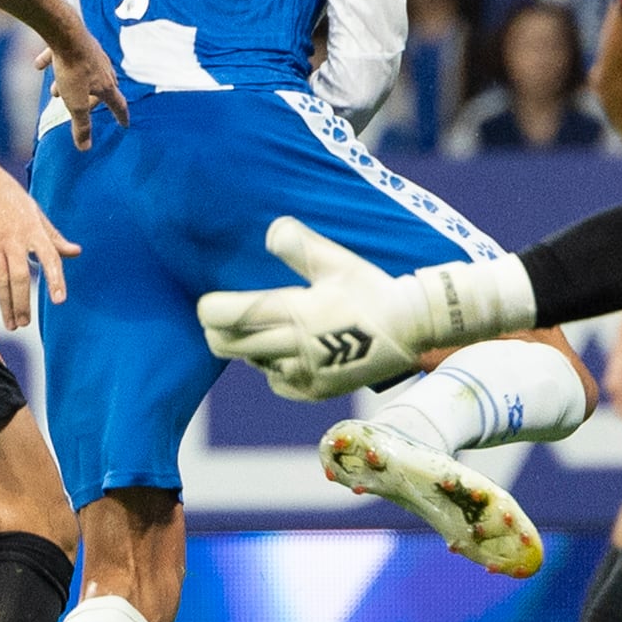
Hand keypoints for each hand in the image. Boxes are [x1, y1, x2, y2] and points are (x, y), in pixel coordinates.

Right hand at [0, 163, 75, 331]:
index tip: (59, 300)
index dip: (55, 279)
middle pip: (20, 277)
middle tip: (26, 324)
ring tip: (12, 324)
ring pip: (0, 281)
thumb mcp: (34, 211)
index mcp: (32, 229)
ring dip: (6, 306)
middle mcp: (13, 238)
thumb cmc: (7, 194)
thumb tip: (76, 252)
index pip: (49, 258)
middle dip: (23, 304)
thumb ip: (53, 236)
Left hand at [38, 29, 127, 148]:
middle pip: (103, 86)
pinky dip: (54, 61)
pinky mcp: (78, 41)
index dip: (121, 116)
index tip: (124, 124)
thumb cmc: (73, 69)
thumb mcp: (75, 103)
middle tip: (85, 107)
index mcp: (106, 85)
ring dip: (72, 83)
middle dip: (94, 98)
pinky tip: (39, 65)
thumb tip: (85, 148)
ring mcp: (92, 53)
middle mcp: (104, 68)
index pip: (119, 104)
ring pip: (85, 71)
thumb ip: (81, 126)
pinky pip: (64, 54)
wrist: (65, 33)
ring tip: (56, 91)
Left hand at [196, 217, 442, 398]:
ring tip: (270, 328)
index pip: (225, 319)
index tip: (211, 303)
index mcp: (291, 312)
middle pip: (227, 346)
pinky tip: (289, 352)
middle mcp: (291, 348)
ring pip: (253, 364)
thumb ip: (298, 244)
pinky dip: (275, 368)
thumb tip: (270, 231)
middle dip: (219, 331)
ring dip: (251, 348)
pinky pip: (277, 383)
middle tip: (225, 318)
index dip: (210, 310)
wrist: (411, 328)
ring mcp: (303, 374)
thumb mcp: (336, 261)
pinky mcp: (316, 390)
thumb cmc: (372, 289)